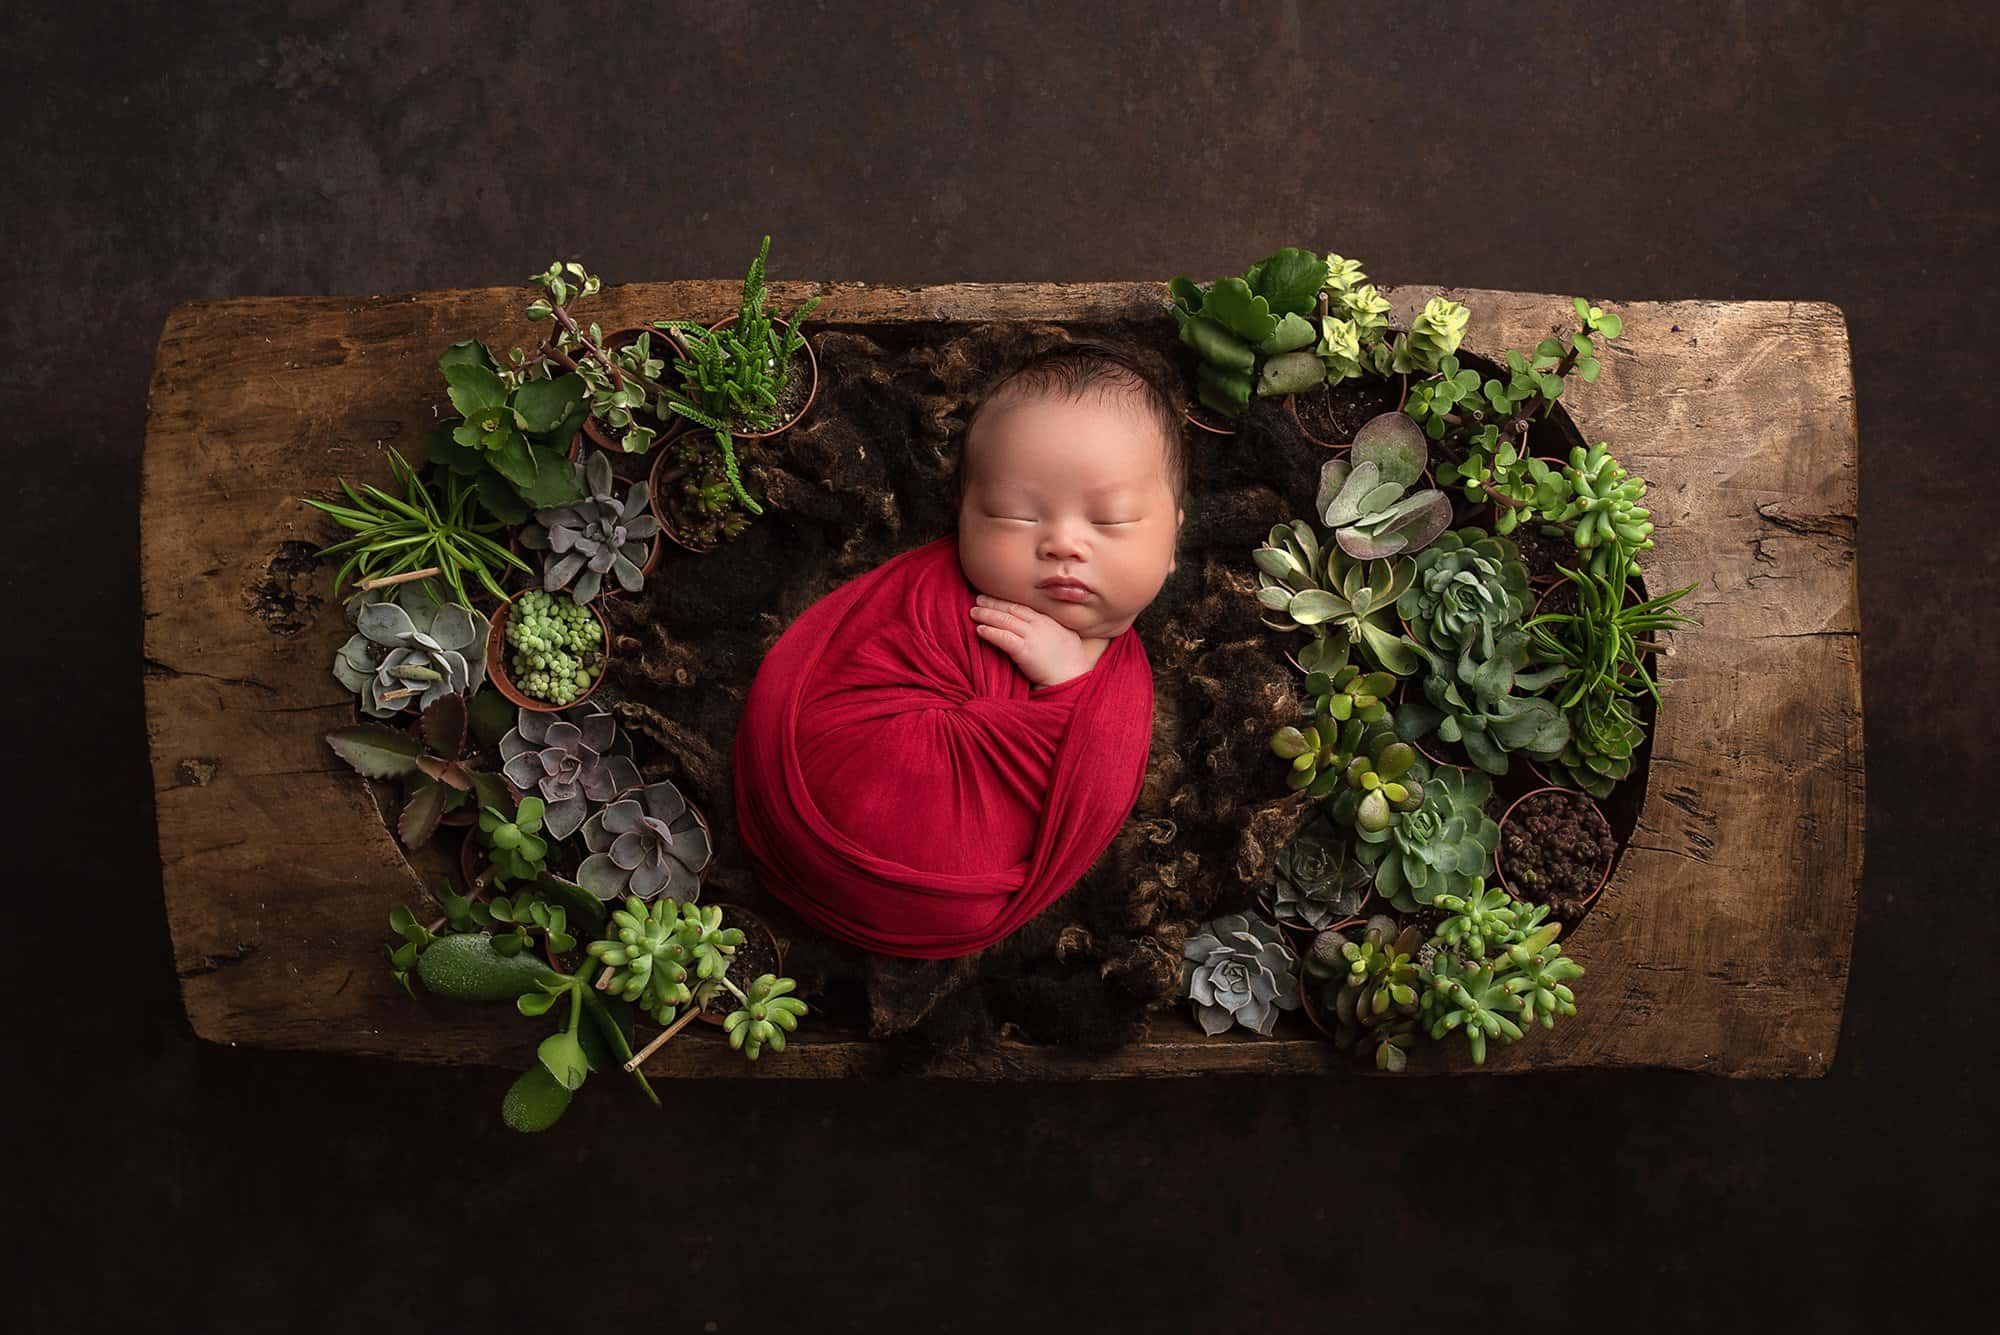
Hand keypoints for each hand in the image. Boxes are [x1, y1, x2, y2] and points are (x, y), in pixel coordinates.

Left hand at [969, 594, 1095, 687]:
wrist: (1072, 677)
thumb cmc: (1072, 662)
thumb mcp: (1067, 637)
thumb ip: (1054, 628)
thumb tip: (1047, 626)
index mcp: (1048, 620)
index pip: (1022, 607)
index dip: (1006, 602)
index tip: (993, 598)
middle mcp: (1039, 624)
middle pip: (1011, 609)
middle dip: (993, 603)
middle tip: (978, 599)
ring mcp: (1032, 636)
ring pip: (1005, 620)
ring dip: (987, 615)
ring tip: (973, 612)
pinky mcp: (1024, 650)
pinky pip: (1004, 638)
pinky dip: (991, 632)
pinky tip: (979, 630)